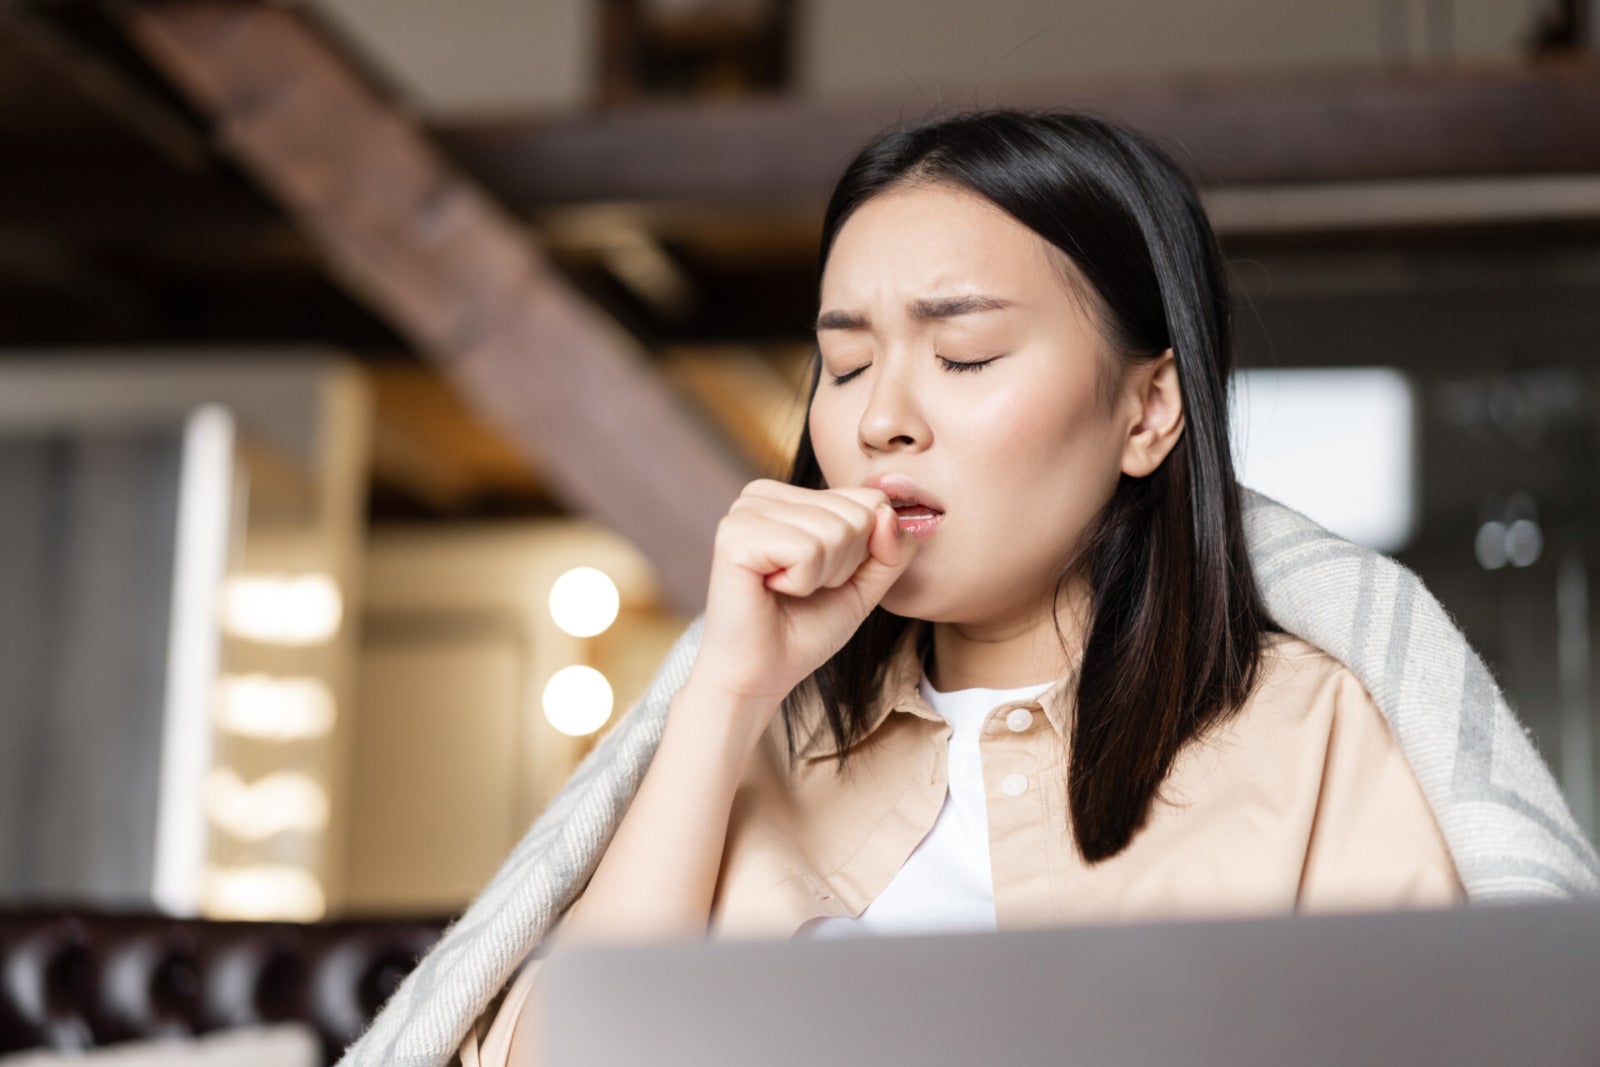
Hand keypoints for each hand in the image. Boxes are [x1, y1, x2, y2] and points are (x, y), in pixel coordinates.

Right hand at [689, 479, 919, 716]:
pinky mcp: (735, 535)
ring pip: (836, 532)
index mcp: (790, 496)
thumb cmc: (804, 630)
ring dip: (822, 577)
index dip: (864, 553)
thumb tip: (887, 512)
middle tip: (801, 589)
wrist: (759, 676)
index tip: (822, 577)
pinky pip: (808, 550)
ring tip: (786, 590)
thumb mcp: (864, 584)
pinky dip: (802, 583)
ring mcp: (746, 510)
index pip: (871, 501)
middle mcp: (764, 493)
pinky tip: (771, 589)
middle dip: (843, 566)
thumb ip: (891, 548)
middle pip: (858, 515)